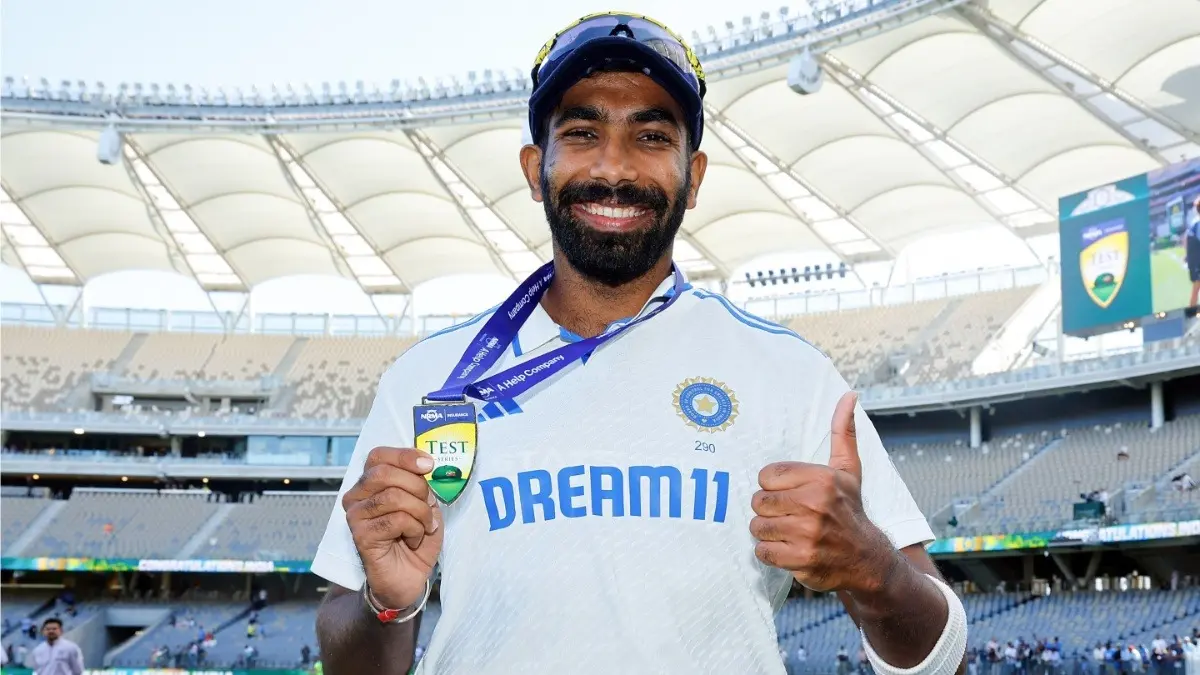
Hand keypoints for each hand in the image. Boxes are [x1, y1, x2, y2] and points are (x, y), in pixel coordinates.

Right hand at [343, 447, 442, 608]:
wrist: (408, 578)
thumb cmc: (415, 539)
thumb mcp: (425, 504)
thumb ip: (422, 483)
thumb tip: (426, 466)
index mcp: (370, 483)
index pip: (378, 456)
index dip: (404, 455)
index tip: (428, 464)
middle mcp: (357, 496)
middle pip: (384, 473)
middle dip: (417, 486)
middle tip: (429, 504)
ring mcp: (356, 516)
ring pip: (393, 497)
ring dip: (420, 512)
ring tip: (424, 526)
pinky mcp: (360, 535)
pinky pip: (395, 520)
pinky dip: (415, 529)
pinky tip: (413, 540)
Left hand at [750, 392, 897, 593]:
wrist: (866, 558)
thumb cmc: (849, 509)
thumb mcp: (848, 469)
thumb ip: (843, 432)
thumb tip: (849, 395)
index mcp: (821, 479)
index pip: (767, 476)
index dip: (773, 486)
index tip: (790, 493)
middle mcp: (814, 505)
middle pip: (758, 501)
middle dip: (769, 509)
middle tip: (788, 513)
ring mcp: (807, 534)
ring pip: (758, 526)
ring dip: (768, 531)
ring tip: (788, 531)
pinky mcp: (800, 560)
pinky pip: (762, 551)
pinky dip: (770, 552)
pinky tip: (788, 548)